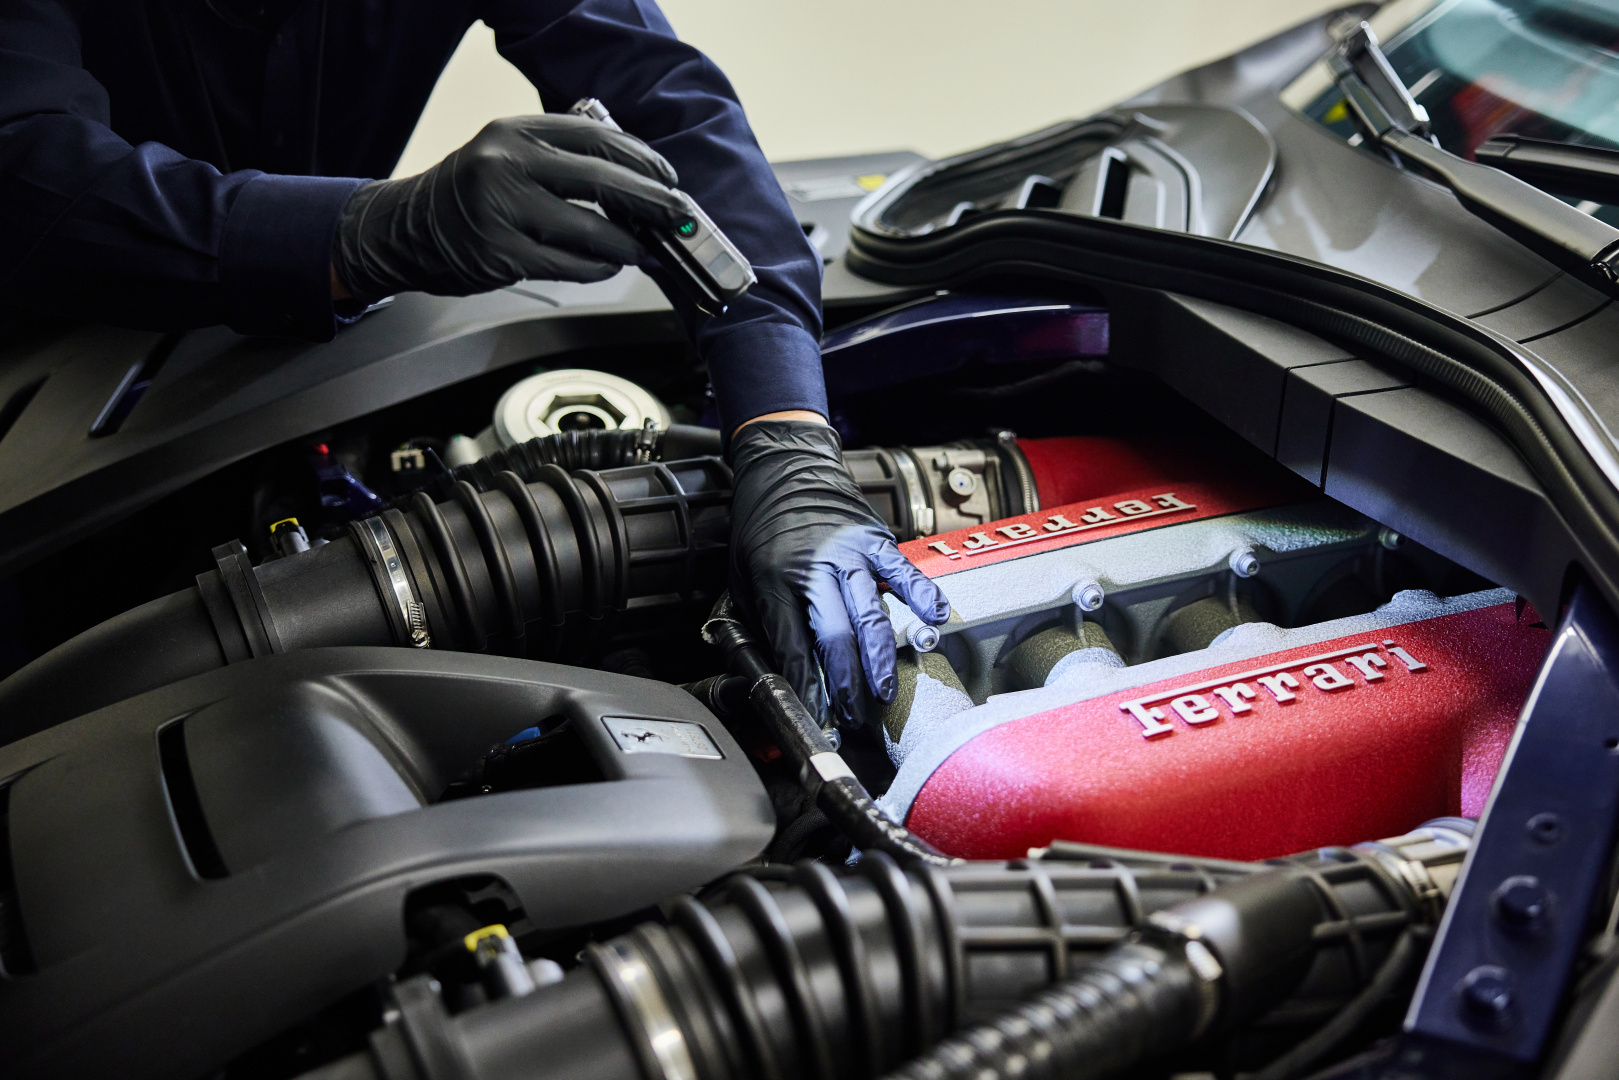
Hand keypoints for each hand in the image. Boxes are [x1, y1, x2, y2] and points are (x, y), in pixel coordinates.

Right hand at [331, 115, 688, 303]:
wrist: (407, 229)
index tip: (668, 178)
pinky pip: (569, 265)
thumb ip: (561, 158)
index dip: (641, 159)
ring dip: (627, 244)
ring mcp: (501, 211)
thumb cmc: (471, 193)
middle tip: (677, 215)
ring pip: (590, 230)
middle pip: (601, 180)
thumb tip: (637, 182)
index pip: (596, 137)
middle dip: (650, 201)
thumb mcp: (508, 155)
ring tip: (644, 248)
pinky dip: (598, 268)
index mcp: (515, 132)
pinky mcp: (500, 255)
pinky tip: (608, 266)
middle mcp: (506, 165)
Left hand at [728, 419, 950, 725]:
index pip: (793, 647)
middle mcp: (815, 569)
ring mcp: (849, 554)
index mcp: (775, 582)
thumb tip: (776, 673)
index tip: (816, 714)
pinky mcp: (875, 540)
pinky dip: (922, 598)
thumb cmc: (761, 529)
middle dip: (848, 684)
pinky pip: (903, 573)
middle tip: (855, 714)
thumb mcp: (741, 580)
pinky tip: (936, 621)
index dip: (807, 687)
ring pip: (872, 616)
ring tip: (883, 691)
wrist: (784, 469)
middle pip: (837, 638)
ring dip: (880, 660)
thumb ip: (761, 624)